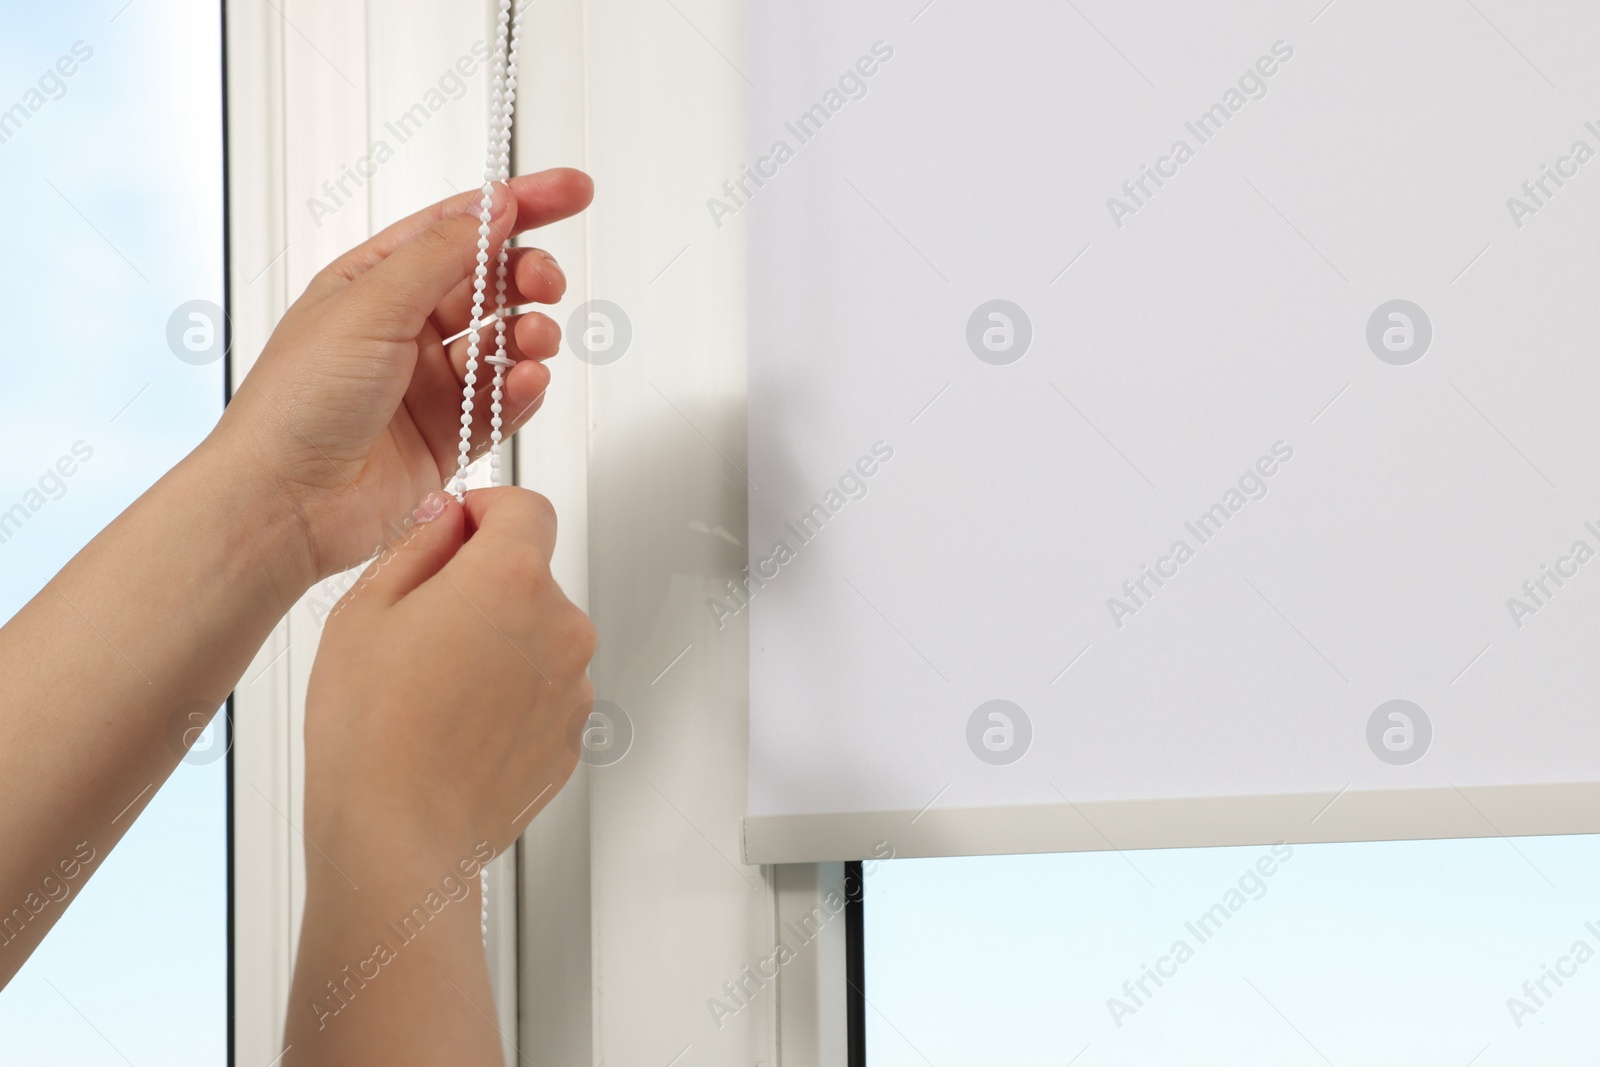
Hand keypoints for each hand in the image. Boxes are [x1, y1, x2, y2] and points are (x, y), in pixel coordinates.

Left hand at [212, 169, 593, 581]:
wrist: (286, 502)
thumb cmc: (296, 403)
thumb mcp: (370, 303)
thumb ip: (441, 252)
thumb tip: (493, 209)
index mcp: (375, 282)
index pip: (459, 227)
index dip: (519, 205)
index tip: (570, 192)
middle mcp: (404, 328)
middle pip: (490, 283)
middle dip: (527, 275)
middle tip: (545, 282)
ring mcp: (429, 384)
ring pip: (504, 342)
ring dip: (529, 335)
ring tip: (532, 342)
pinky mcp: (449, 435)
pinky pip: (504, 402)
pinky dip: (523, 389)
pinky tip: (524, 382)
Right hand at [303, 486, 594, 858]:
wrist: (398, 839)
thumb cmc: (371, 734)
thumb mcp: (365, 610)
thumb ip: (417, 545)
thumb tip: (445, 519)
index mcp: (513, 579)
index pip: (526, 507)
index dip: (485, 510)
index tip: (455, 529)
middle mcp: (561, 627)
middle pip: (530, 576)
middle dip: (482, 586)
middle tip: (417, 627)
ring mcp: (573, 687)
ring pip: (537, 638)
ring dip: (498, 646)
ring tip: (430, 691)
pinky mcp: (571, 737)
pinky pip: (542, 694)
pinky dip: (509, 698)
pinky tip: (454, 727)